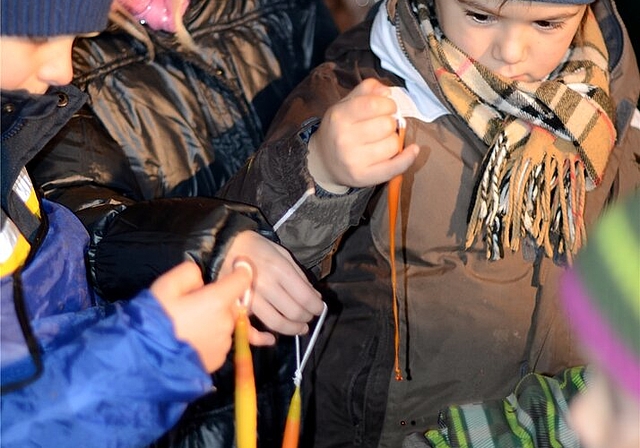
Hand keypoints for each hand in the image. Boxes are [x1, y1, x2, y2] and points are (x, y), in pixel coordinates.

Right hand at [151, 261, 250, 371]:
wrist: (147, 361)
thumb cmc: (156, 320)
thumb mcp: (165, 286)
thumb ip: (189, 274)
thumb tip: (201, 281)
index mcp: (217, 301)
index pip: (242, 280)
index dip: (241, 271)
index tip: (236, 267)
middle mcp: (226, 322)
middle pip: (230, 304)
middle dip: (216, 301)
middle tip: (189, 307)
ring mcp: (224, 344)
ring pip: (224, 324)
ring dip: (212, 321)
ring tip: (186, 327)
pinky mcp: (218, 360)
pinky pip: (218, 342)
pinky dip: (208, 339)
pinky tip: (188, 342)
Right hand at [220, 231, 323, 340]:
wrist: (223, 246)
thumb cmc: (256, 247)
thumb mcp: (282, 253)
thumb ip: (299, 276)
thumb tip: (315, 297)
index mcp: (279, 269)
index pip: (305, 297)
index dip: (316, 307)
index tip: (319, 308)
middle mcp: (265, 286)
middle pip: (293, 312)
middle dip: (307, 317)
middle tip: (310, 317)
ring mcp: (250, 299)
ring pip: (276, 323)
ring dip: (292, 329)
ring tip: (299, 327)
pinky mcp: (237, 308)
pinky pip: (250, 329)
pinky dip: (262, 338)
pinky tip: (272, 338)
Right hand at [307, 78, 418, 193]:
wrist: (323, 162)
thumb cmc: (340, 129)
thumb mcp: (345, 104)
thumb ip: (366, 90)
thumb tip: (387, 91)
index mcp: (339, 116)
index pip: (374, 104)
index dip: (388, 104)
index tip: (387, 108)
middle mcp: (344, 139)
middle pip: (387, 125)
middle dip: (390, 123)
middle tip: (381, 127)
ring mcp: (353, 160)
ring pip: (393, 144)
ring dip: (392, 141)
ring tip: (380, 142)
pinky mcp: (363, 177)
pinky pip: (395, 167)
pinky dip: (408, 158)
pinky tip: (413, 150)